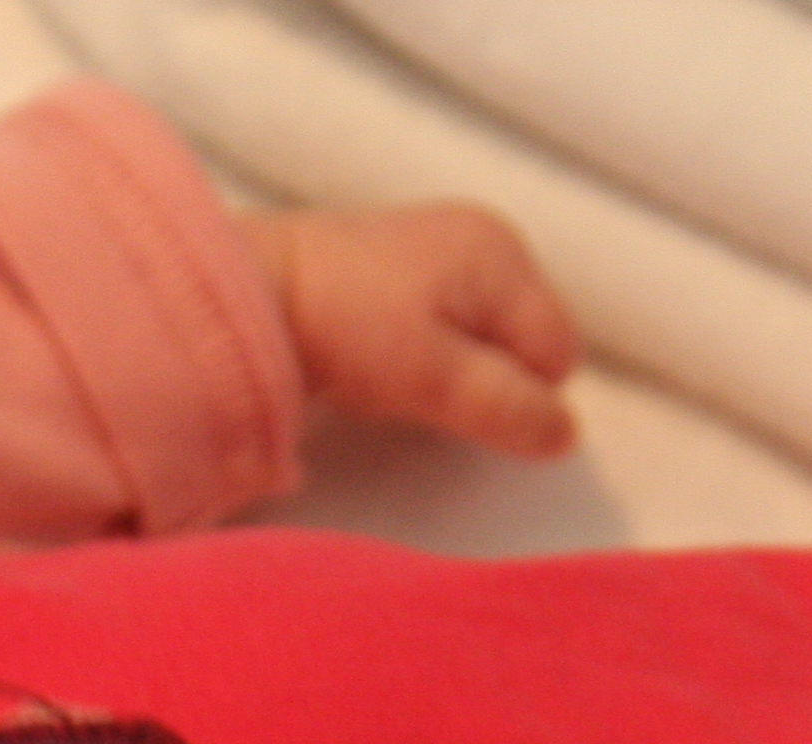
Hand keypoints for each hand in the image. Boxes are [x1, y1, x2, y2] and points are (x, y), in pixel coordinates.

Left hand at [244, 202, 582, 459]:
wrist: (244, 289)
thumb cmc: (346, 329)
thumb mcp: (436, 378)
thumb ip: (506, 408)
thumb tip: (567, 436)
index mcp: (503, 255)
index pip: (557, 355)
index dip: (519, 398)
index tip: (458, 409)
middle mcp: (482, 239)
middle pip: (523, 345)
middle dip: (488, 381)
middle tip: (422, 392)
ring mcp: (438, 247)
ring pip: (481, 342)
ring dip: (450, 374)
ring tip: (391, 376)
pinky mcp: (395, 268)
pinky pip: (439, 330)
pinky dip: (418, 356)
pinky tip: (372, 360)